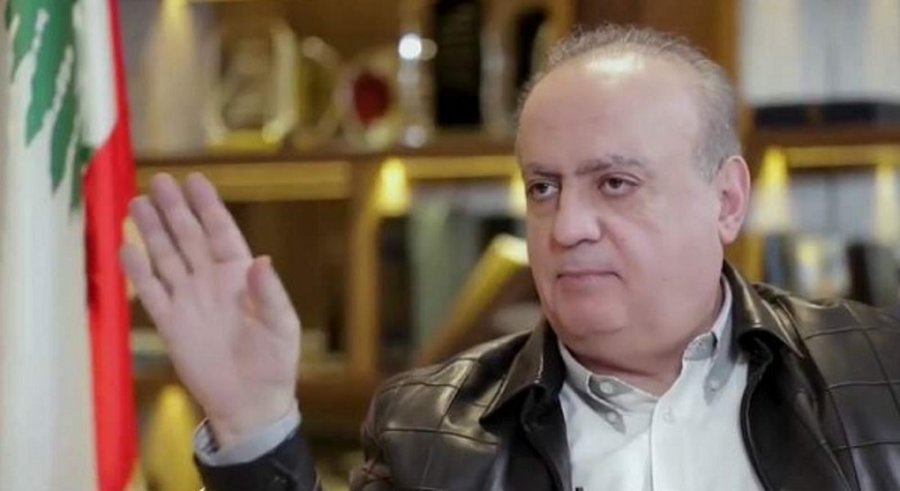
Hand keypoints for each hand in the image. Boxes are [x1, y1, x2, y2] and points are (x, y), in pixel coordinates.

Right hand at [121, 173, 300, 447]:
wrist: (249, 402)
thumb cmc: (274, 362)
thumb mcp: (281, 325)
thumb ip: (270, 293)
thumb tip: (262, 260)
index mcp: (241, 276)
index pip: (221, 233)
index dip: (208, 207)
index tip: (196, 180)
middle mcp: (211, 282)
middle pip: (189, 237)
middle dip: (174, 210)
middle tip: (159, 181)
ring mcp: (189, 300)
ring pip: (166, 257)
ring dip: (152, 232)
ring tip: (137, 203)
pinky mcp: (170, 323)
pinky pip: (150, 292)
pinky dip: (138, 271)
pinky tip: (125, 248)